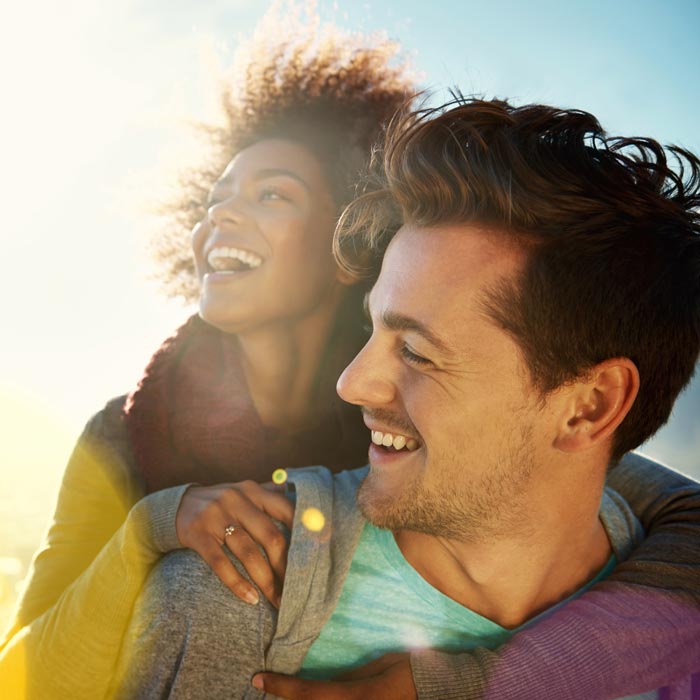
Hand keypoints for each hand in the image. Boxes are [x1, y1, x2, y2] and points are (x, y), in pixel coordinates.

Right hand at [175, 480, 293, 607]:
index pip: (286, 509)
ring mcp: (216, 517)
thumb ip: (270, 495)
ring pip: (248, 553)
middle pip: (271, 536)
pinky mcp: (198, 535)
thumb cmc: (222, 503)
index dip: (303, 533)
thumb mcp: (244, 493)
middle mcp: (237, 500)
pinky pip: (221, 564)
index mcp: (253, 490)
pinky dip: (238, 584)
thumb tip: (304, 502)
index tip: (316, 555)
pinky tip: (251, 599)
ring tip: (277, 600)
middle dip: (285, 566)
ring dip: (266, 581)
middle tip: (296, 589)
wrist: (177, 506)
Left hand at [251, 653, 415, 698]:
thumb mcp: (378, 666)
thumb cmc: (411, 669)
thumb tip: (322, 684)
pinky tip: (314, 698)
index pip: (308, 694)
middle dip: (287, 699)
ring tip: (287, 692)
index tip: (257, 677)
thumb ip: (349, 679)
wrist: (440, 688)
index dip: (280, 687)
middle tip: (266, 684)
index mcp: (356, 697)